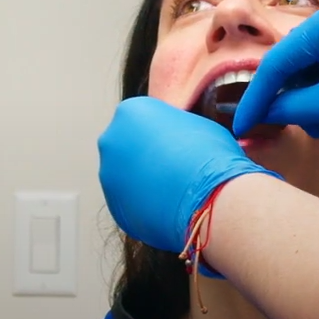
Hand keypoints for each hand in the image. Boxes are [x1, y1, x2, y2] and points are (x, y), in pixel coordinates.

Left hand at [98, 97, 280, 254]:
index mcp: (130, 112)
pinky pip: (129, 202)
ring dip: (144, 181)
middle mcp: (111, 140)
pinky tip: (169, 206)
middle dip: (146, 156)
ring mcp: (109, 175)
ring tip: (174, 189)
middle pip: (128, 146)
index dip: (162, 132)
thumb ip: (174, 127)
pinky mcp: (115, 206)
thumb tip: (174, 137)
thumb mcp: (196, 124)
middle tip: (173, 166)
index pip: (141, 119)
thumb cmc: (209, 155)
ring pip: (125, 176)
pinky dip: (145, 204)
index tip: (176, 143)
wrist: (208, 197)